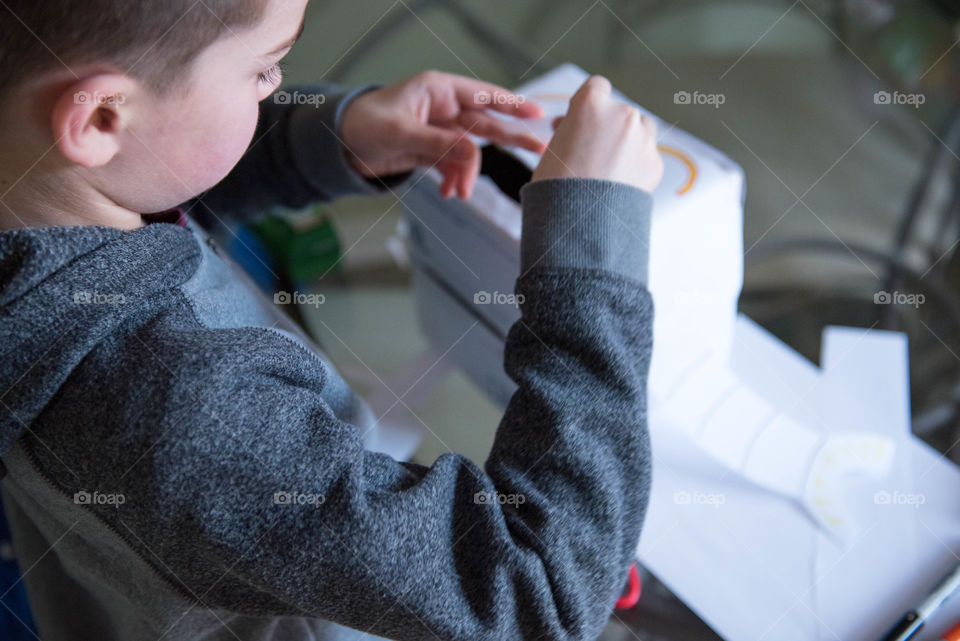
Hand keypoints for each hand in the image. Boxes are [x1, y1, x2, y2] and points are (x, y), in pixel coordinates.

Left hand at [339, 70, 547, 198]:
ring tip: (462, 194)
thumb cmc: (361, 124)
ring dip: (469, 174)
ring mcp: (439, 132)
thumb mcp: (400, 133)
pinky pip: (455, 166)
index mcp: (439, 91)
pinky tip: (452, 193)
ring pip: (470, 152)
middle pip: (487, 123)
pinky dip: (455, 180)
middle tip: (539, 149)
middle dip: (511, 138)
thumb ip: (440, 145)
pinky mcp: (432, 152)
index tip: (537, 114)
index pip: (484, 95)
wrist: (337, 147)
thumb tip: (474, 156)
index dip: (512, 104)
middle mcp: (444, 109)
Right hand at [532, 76, 663, 193]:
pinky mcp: (655, 163)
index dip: (588, 104)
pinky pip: (646, 156)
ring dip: (627, 142)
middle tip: (591, 151)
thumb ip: (572, 129)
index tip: (582, 120)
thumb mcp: (554, 147)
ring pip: (639, 130)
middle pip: (619, 111)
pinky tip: (618, 183)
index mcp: (592, 104)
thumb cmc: (557, 188)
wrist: (580, 224)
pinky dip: (636, 166)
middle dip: (608, 127)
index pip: (597, 86)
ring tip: (608, 168)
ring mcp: (643, 138)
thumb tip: (579, 130)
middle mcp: (622, 114)